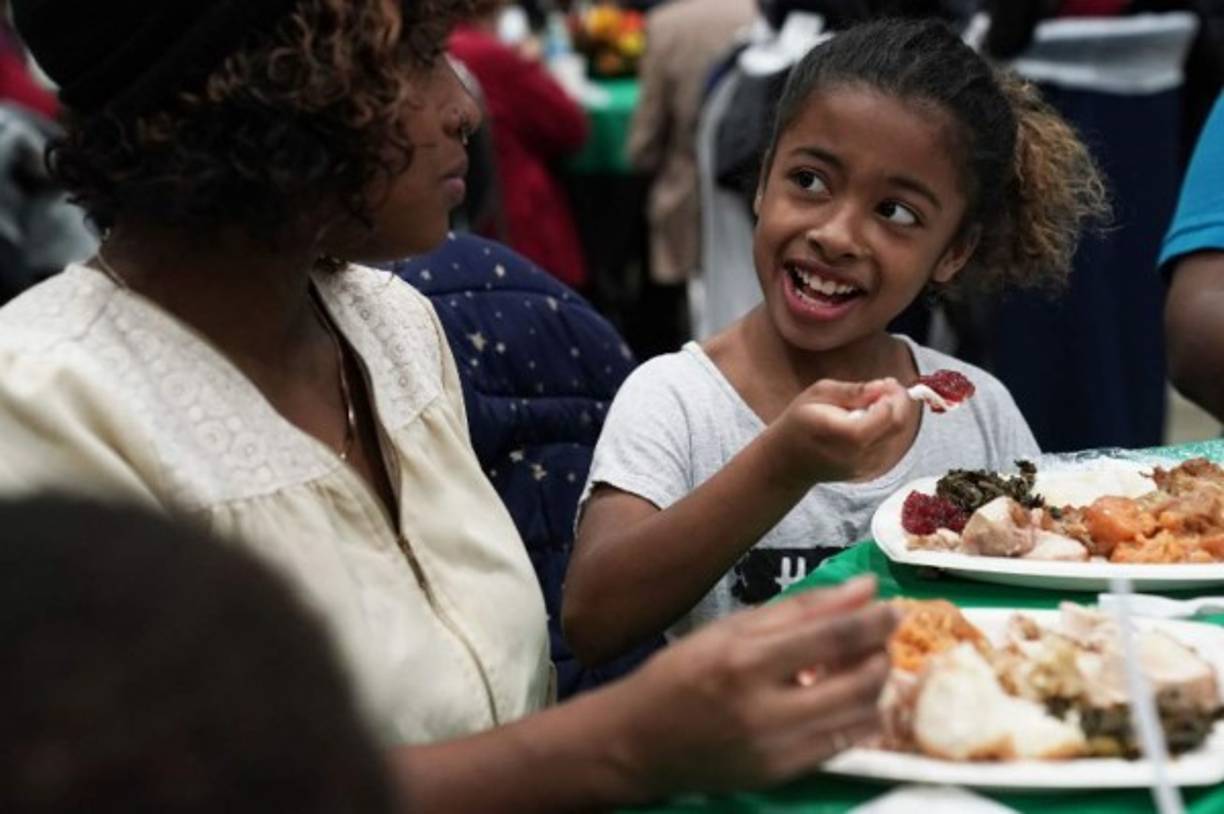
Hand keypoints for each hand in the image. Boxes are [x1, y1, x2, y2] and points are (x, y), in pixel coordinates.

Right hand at [602, 577, 895, 797]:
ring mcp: (774, 750)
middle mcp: (762, 710)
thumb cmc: (681, 673)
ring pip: (858, 716)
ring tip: (863, 664)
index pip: (832, 637)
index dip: (873, 619)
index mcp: (743, 661)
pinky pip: (842, 745)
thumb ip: (800, 609)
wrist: (638, 741)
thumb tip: (864, 588)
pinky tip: (848, 700)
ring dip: (874, 686)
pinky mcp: (781, 776)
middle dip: (882, 653)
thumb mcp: (731, 629)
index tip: (893, 605)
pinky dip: (857, 718)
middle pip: (857, 681)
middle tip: (881, 636)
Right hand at [767, 378, 910, 485]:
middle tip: (887, 388)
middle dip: (900, 403)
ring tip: (871, 405)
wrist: (786, 461)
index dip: (893, 395)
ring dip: (892, 416)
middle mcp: (858, 455)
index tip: (886, 381)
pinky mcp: (866, 471)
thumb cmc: (798, 422)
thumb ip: (852, 390)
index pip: (887, 416)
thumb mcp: (817, 394)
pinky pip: (888, 446)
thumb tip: (882, 386)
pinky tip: (866, 422)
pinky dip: (885, 430)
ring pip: (896, 436)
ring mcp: (864, 467)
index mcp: (845, 434)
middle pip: (898, 427)